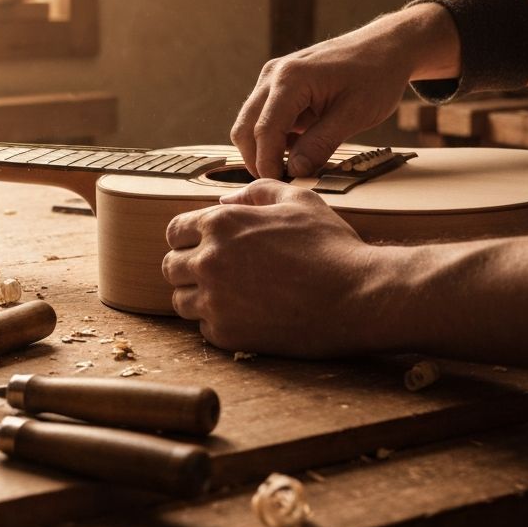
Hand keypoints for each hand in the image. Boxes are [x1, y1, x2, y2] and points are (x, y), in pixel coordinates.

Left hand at [162, 180, 389, 357]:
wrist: (356, 297)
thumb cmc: (330, 246)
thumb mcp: (298, 200)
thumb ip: (256, 193)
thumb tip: (226, 199)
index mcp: (221, 223)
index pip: (175, 231)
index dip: (189, 236)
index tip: (206, 245)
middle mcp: (209, 260)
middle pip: (171, 266)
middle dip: (188, 266)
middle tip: (217, 271)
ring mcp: (215, 300)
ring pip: (181, 300)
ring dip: (198, 296)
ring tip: (230, 294)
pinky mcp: (227, 334)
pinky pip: (204, 327)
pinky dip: (219, 322)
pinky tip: (246, 314)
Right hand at [231, 5, 456, 178]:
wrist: (385, 47)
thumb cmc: (376, 75)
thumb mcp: (355, 114)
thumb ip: (321, 143)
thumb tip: (295, 172)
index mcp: (291, 79)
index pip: (265, 130)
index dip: (268, 164)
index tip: (279, 187)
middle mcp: (273, 75)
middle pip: (245, 127)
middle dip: (257, 159)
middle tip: (281, 183)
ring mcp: (273, 77)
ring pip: (250, 122)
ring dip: (265, 148)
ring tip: (294, 168)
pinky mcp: (279, 84)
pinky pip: (265, 115)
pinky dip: (275, 137)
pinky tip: (300, 148)